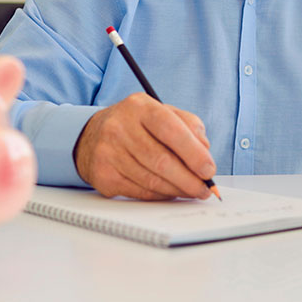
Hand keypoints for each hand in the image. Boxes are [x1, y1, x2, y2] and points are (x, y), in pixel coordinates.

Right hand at [74, 93, 215, 199]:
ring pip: (152, 180)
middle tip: (204, 188)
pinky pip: (140, 191)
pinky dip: (161, 195)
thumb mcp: (162, 112)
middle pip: (161, 160)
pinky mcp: (103, 175)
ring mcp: (108, 152)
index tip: (208, 169)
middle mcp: (120, 127)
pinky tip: (171, 192)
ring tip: (192, 191)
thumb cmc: (136, 125)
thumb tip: (205, 153)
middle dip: (189, 179)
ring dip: (177, 190)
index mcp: (140, 107)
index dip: (194, 153)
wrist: (92, 135)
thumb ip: (189, 126)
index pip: (171, 129)